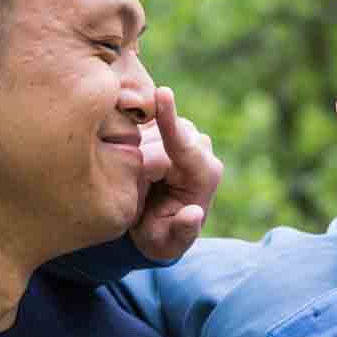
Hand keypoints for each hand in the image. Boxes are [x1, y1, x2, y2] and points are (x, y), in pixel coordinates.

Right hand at [131, 87, 222, 260]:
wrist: (160, 225)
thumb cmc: (161, 237)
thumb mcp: (167, 244)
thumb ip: (182, 231)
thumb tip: (195, 214)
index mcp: (205, 175)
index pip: (182, 145)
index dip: (169, 120)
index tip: (162, 93)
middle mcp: (200, 149)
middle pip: (156, 139)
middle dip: (138, 161)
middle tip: (138, 193)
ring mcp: (186, 134)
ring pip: (147, 130)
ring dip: (134, 149)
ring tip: (138, 181)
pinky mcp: (169, 126)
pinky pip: (142, 123)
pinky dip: (131, 134)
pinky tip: (132, 156)